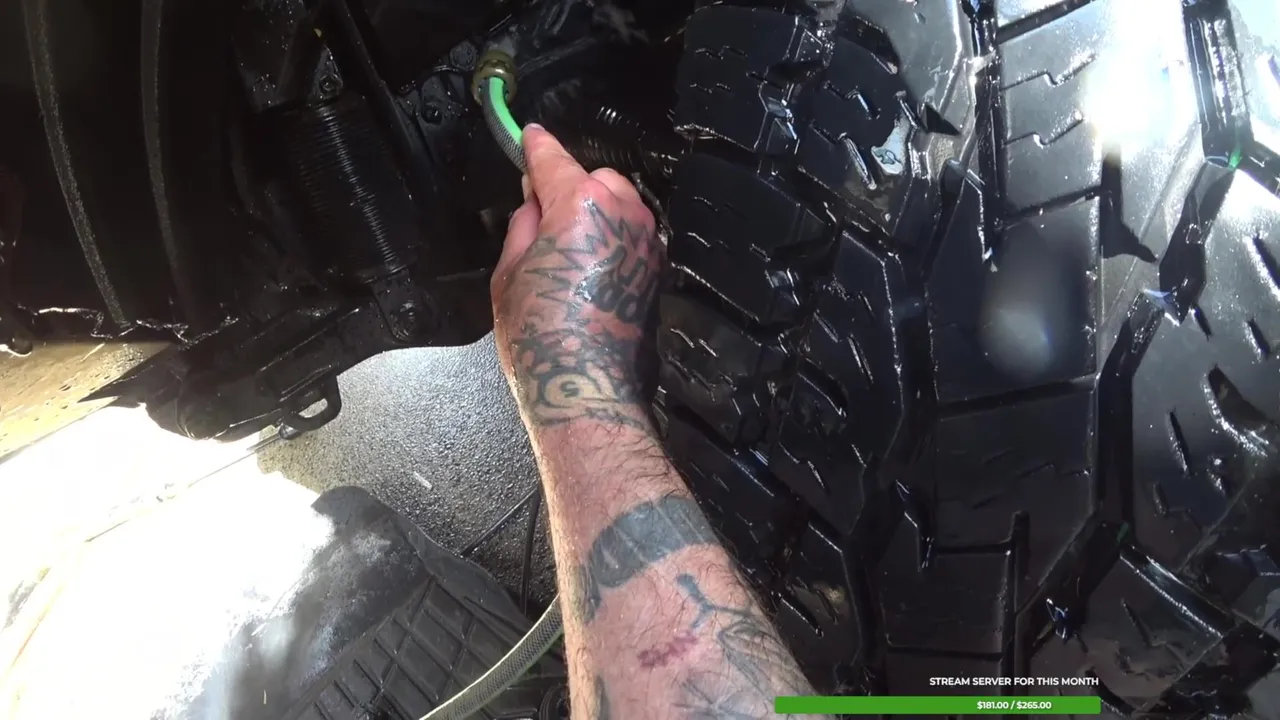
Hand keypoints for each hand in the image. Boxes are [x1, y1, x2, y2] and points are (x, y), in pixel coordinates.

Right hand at [491, 125, 660, 431]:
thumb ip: (523, 225)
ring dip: (593, 215)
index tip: (528, 135)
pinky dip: (611, 241)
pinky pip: (631, 236)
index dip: (535, 146)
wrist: (587, 385)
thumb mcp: (508, 273)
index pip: (553, 158)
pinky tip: (587, 274)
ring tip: (563, 257)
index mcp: (580, 204)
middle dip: (569, 190)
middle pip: (593, 178)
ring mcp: (646, 241)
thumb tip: (534, 204)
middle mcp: (622, 214)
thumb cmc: (544, 338)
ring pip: (618, 206)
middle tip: (539, 222)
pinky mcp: (656, 268)